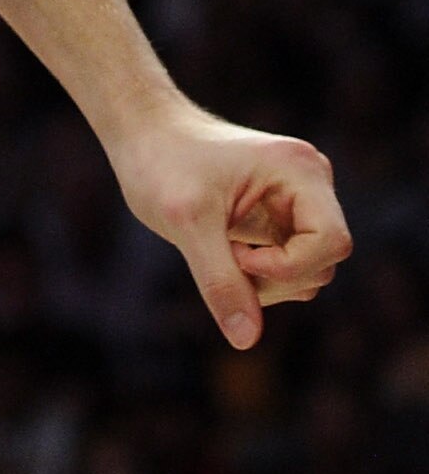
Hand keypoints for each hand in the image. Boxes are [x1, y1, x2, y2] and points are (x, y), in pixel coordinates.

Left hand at [109, 100, 350, 349]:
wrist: (142, 133)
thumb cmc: (160, 162)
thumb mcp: (186, 222)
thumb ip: (220, 281)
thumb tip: (246, 340)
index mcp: (300, 169)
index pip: (331, 242)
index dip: (288, 265)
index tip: (237, 257)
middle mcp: (310, 183)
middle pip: (321, 264)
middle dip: (270, 277)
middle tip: (219, 251)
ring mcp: (298, 202)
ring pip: (306, 274)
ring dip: (262, 281)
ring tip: (217, 248)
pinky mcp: (282, 219)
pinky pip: (287, 269)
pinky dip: (256, 275)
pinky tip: (222, 249)